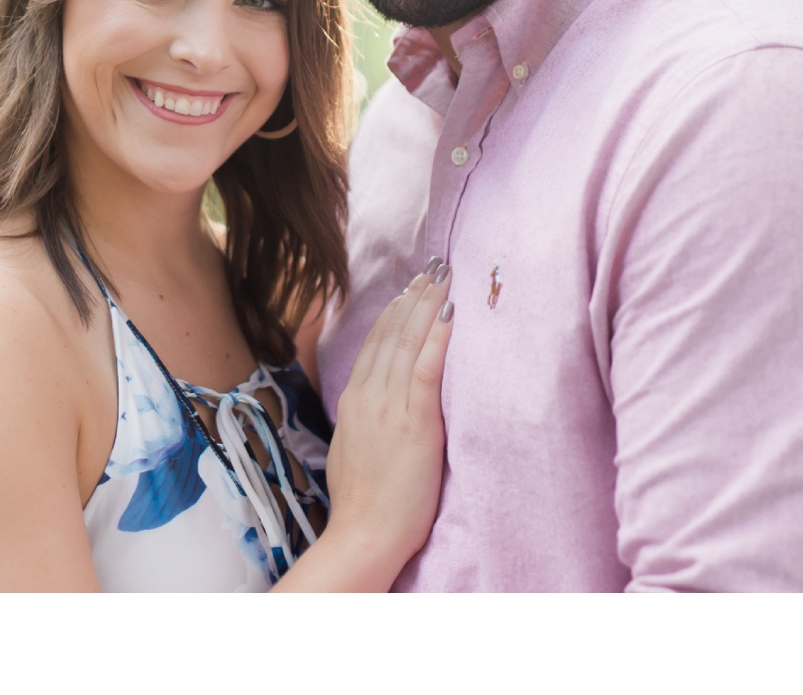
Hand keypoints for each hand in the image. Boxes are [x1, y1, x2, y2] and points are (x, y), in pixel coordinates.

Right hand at [315, 260, 454, 582]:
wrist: (364, 535)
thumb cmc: (364, 505)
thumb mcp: (355, 450)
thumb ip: (365, 421)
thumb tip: (375, 407)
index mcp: (353, 402)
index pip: (374, 345)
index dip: (393, 313)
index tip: (409, 289)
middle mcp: (368, 396)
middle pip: (390, 334)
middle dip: (413, 298)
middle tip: (431, 267)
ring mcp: (389, 407)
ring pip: (407, 342)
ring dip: (427, 305)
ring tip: (443, 276)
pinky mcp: (414, 422)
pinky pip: (425, 368)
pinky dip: (436, 337)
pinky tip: (449, 312)